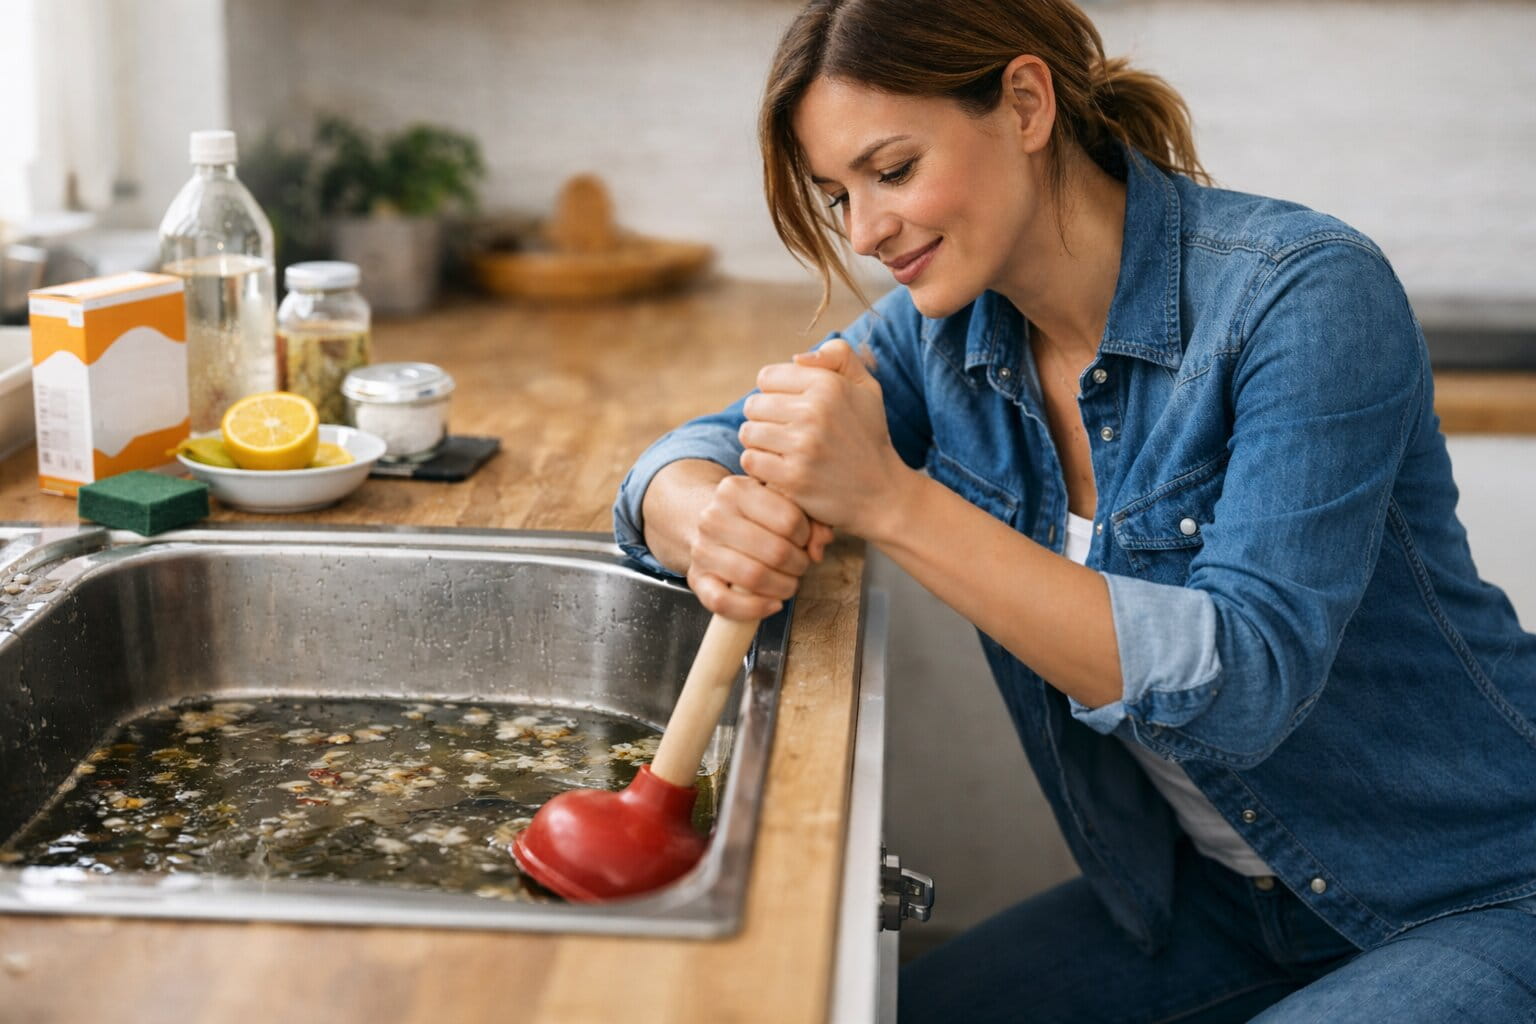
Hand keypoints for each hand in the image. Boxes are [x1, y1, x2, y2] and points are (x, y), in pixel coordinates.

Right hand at [687, 473, 832, 620]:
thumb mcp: (778, 501)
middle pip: (775, 551)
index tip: (805, 540)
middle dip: (798, 564)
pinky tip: (773, 604)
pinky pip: (725, 602)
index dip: (806, 536)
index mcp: (735, 489)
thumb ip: (810, 517)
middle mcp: (713, 517)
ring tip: (790, 583)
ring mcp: (702, 549)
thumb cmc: (752, 514)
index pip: (788, 518)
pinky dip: (755, 609)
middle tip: (801, 565)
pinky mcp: (695, 579)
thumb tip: (821, 543)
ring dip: (783, 587)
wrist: (707, 523)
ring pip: (753, 577)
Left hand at [738, 338, 907, 538]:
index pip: (766, 377)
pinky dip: (760, 466)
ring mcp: (803, 445)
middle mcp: (815, 411)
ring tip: (782, 451)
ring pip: (749, 432)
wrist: (882, 494)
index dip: (775, 393)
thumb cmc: (868, 437)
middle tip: (785, 433)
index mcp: (828, 384)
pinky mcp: (793, 477)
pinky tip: (778, 469)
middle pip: (753, 405)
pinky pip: (751, 460)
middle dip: (764, 418)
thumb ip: (838, 356)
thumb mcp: (867, 388)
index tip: (791, 409)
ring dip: (760, 443)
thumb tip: (796, 358)